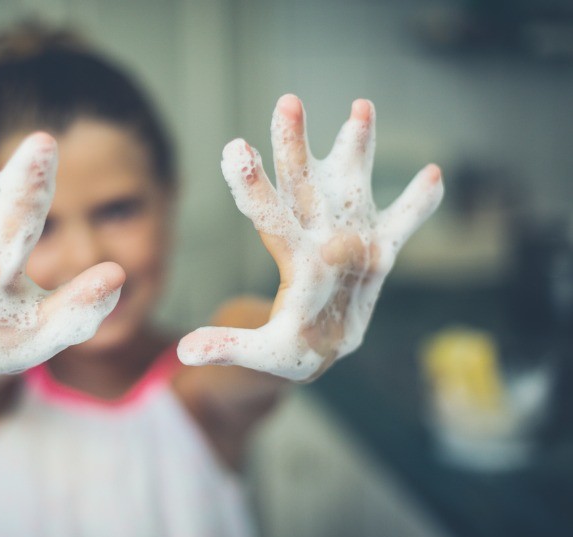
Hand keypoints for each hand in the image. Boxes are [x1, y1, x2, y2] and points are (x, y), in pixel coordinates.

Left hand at [178, 94, 443, 381]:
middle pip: (303, 186)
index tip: (234, 149)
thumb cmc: (286, 351)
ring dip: (358, 149)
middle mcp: (318, 238)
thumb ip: (228, 346)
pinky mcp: (380, 254)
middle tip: (287, 102)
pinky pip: (403, 224)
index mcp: (292, 259)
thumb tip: (184, 351)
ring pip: (352, 186)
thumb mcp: (259, 353)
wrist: (319, 350)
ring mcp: (351, 240)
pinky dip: (418, 205)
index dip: (253, 186)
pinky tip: (433, 174)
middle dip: (296, 146)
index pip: (269, 217)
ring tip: (361, 105)